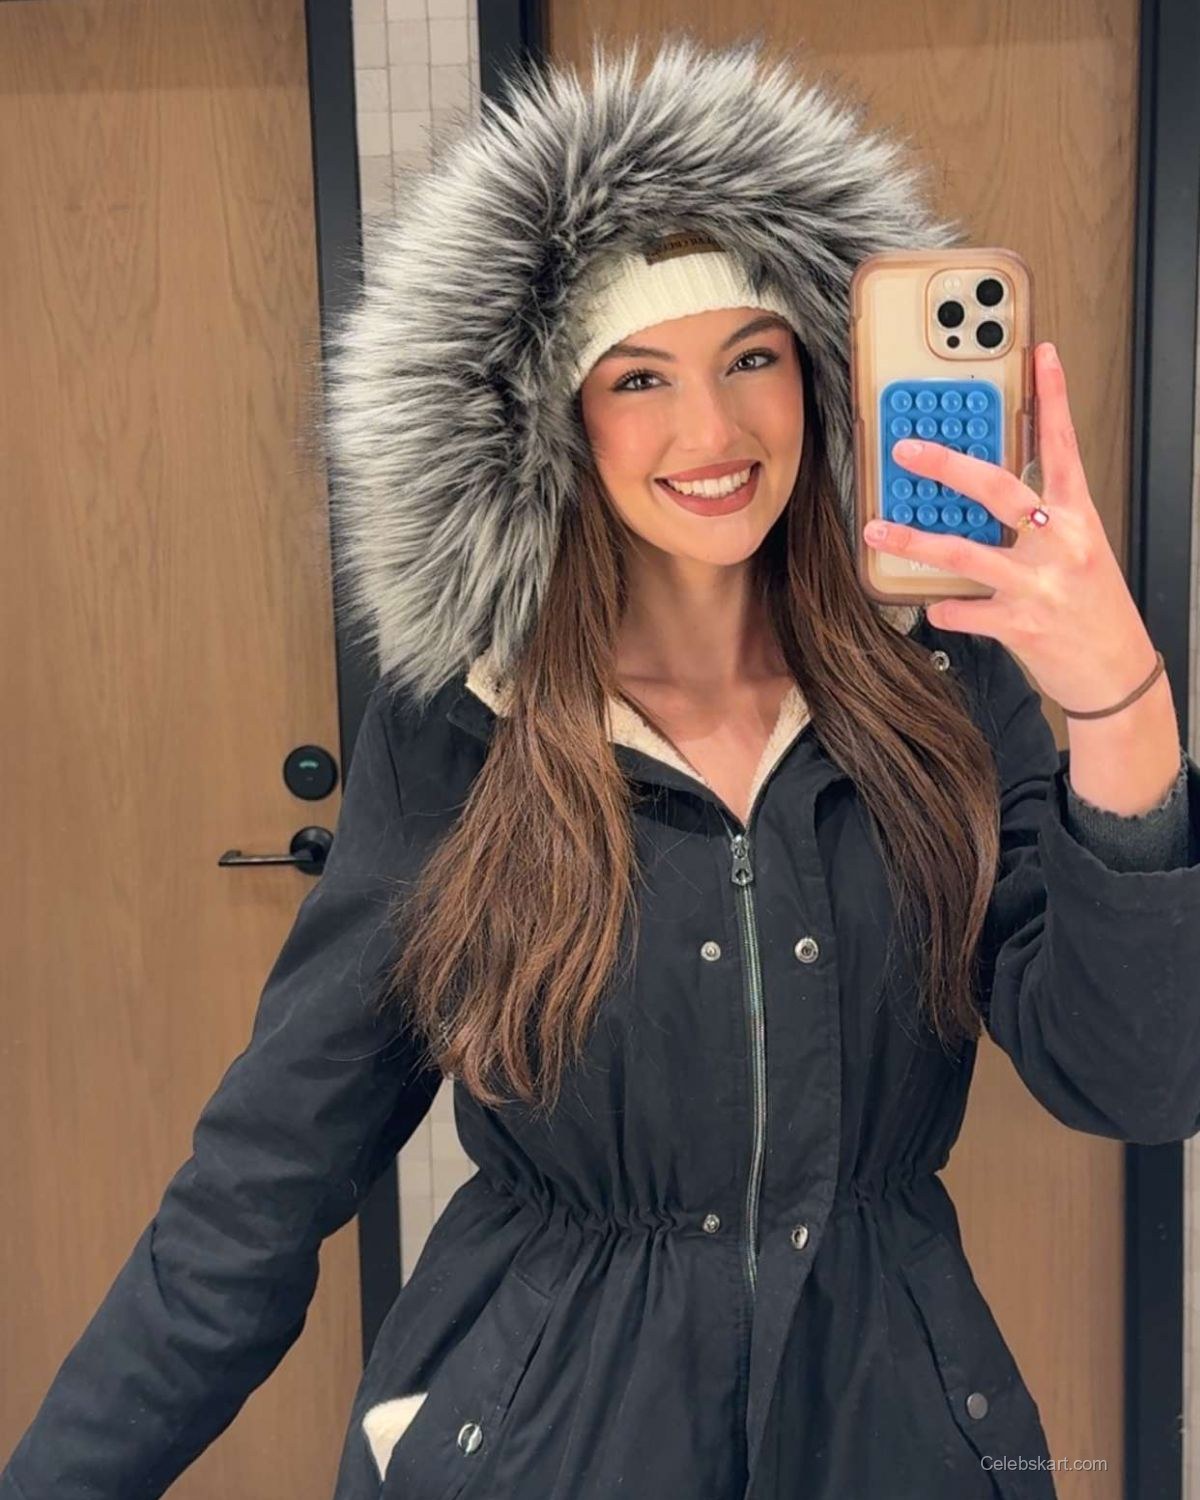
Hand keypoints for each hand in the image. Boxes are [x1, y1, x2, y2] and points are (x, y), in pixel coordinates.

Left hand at [862, 342, 1158, 711]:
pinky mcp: (1020, 625)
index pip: (1064, 446)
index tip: (1041, 355)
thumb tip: (987, 499)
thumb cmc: (1093, 610)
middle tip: (907, 449)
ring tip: (877, 528)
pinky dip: (942, 608)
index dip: (1054, 398)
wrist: (1117, 674)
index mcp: (1077, 518)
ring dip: (913, 539)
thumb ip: (1040, 524)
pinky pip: (962, 610)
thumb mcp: (1078, 554)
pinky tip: (934, 606)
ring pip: (964, 552)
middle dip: (947, 465)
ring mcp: (1039, 585)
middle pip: (998, 489)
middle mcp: (1059, 544)